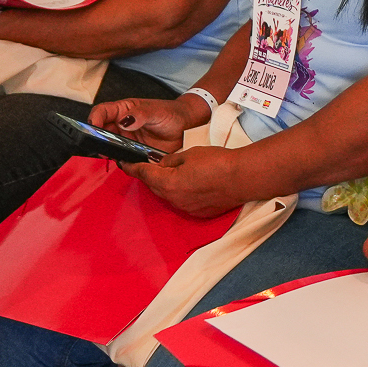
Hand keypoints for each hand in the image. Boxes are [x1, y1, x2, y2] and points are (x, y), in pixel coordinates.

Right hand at [91, 96, 206, 153]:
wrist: (186, 127)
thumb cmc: (172, 114)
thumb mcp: (156, 111)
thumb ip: (140, 114)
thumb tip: (124, 120)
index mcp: (123, 110)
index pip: (101, 112)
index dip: (94, 119)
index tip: (93, 127)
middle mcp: (121, 125)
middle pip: (100, 132)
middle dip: (97, 139)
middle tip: (100, 145)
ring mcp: (126, 140)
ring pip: (108, 146)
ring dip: (107, 151)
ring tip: (111, 154)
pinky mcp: (133, 153)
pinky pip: (122, 158)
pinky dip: (120, 161)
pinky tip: (124, 162)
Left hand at [118, 144, 246, 217]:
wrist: (244, 178)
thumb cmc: (218, 163)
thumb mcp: (189, 154)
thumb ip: (171, 160)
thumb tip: (163, 164)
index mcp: (168, 183)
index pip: (143, 174)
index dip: (132, 167)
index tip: (124, 162)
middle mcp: (174, 200)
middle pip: (154, 187)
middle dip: (152, 175)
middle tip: (153, 163)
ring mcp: (186, 208)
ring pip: (168, 195)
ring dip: (168, 185)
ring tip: (177, 172)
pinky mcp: (199, 212)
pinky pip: (183, 202)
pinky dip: (182, 192)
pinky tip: (193, 183)